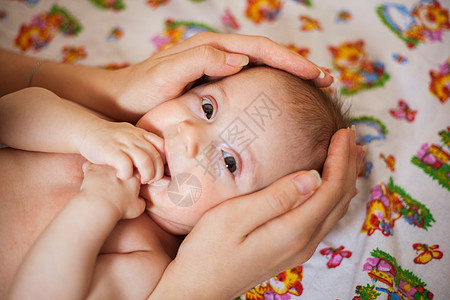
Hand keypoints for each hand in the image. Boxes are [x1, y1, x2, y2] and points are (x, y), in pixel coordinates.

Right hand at [78, 120, 164, 183]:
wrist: (86, 131)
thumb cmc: (110, 139)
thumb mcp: (130, 136)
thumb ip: (142, 144)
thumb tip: (156, 161)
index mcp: (142, 134)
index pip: (162, 147)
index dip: (164, 161)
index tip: (158, 171)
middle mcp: (135, 137)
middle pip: (156, 157)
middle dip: (157, 173)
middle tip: (150, 180)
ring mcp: (124, 144)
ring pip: (145, 161)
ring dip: (146, 175)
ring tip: (140, 181)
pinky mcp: (111, 151)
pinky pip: (126, 166)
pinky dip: (127, 175)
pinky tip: (122, 176)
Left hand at [80, 162, 144, 219]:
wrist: (101, 207)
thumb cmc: (120, 208)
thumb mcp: (138, 208)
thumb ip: (141, 201)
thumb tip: (141, 200)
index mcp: (134, 175)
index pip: (135, 170)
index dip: (131, 176)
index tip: (127, 183)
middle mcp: (122, 166)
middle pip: (122, 165)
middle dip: (119, 171)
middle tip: (115, 181)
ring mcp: (107, 166)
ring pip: (106, 164)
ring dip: (105, 170)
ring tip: (103, 180)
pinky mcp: (93, 168)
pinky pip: (89, 165)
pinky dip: (89, 170)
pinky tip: (89, 178)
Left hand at [111, 32, 333, 120]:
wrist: (121, 102)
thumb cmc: (141, 92)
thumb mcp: (166, 77)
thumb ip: (200, 62)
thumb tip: (240, 58)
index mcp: (210, 49)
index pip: (259, 49)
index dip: (289, 61)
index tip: (315, 74)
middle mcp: (216, 53)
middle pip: (266, 54)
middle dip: (297, 66)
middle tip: (326, 80)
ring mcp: (216, 67)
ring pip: (260, 66)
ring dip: (287, 74)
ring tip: (313, 87)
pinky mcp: (213, 82)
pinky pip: (248, 80)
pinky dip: (269, 85)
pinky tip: (280, 97)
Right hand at [150, 128, 363, 298]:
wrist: (198, 287)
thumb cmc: (208, 249)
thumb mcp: (235, 217)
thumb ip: (276, 197)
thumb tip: (312, 177)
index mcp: (293, 230)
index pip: (330, 188)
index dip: (341, 158)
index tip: (343, 131)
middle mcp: (304, 242)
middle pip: (339, 199)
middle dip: (348, 165)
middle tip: (350, 135)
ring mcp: (299, 248)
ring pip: (335, 210)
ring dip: (344, 179)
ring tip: (349, 155)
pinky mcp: (291, 249)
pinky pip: (324, 217)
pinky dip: (333, 195)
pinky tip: (328, 185)